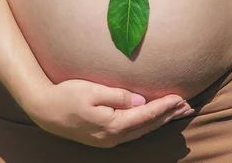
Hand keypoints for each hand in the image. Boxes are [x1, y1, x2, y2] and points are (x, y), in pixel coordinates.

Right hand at [25, 79, 193, 147]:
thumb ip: (118, 96)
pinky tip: (152, 119)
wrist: (43, 110)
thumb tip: (140, 100)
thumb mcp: (92, 91)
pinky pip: (132, 132)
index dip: (165, 106)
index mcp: (113, 125)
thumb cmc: (66, 96)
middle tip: (188, 106)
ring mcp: (108, 140)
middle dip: (168, 115)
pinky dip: (146, 124)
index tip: (180, 98)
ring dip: (160, 121)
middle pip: (148, 126)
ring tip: (176, 112)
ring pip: (141, 131)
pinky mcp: (103, 138)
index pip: (146, 115)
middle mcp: (113, 137)